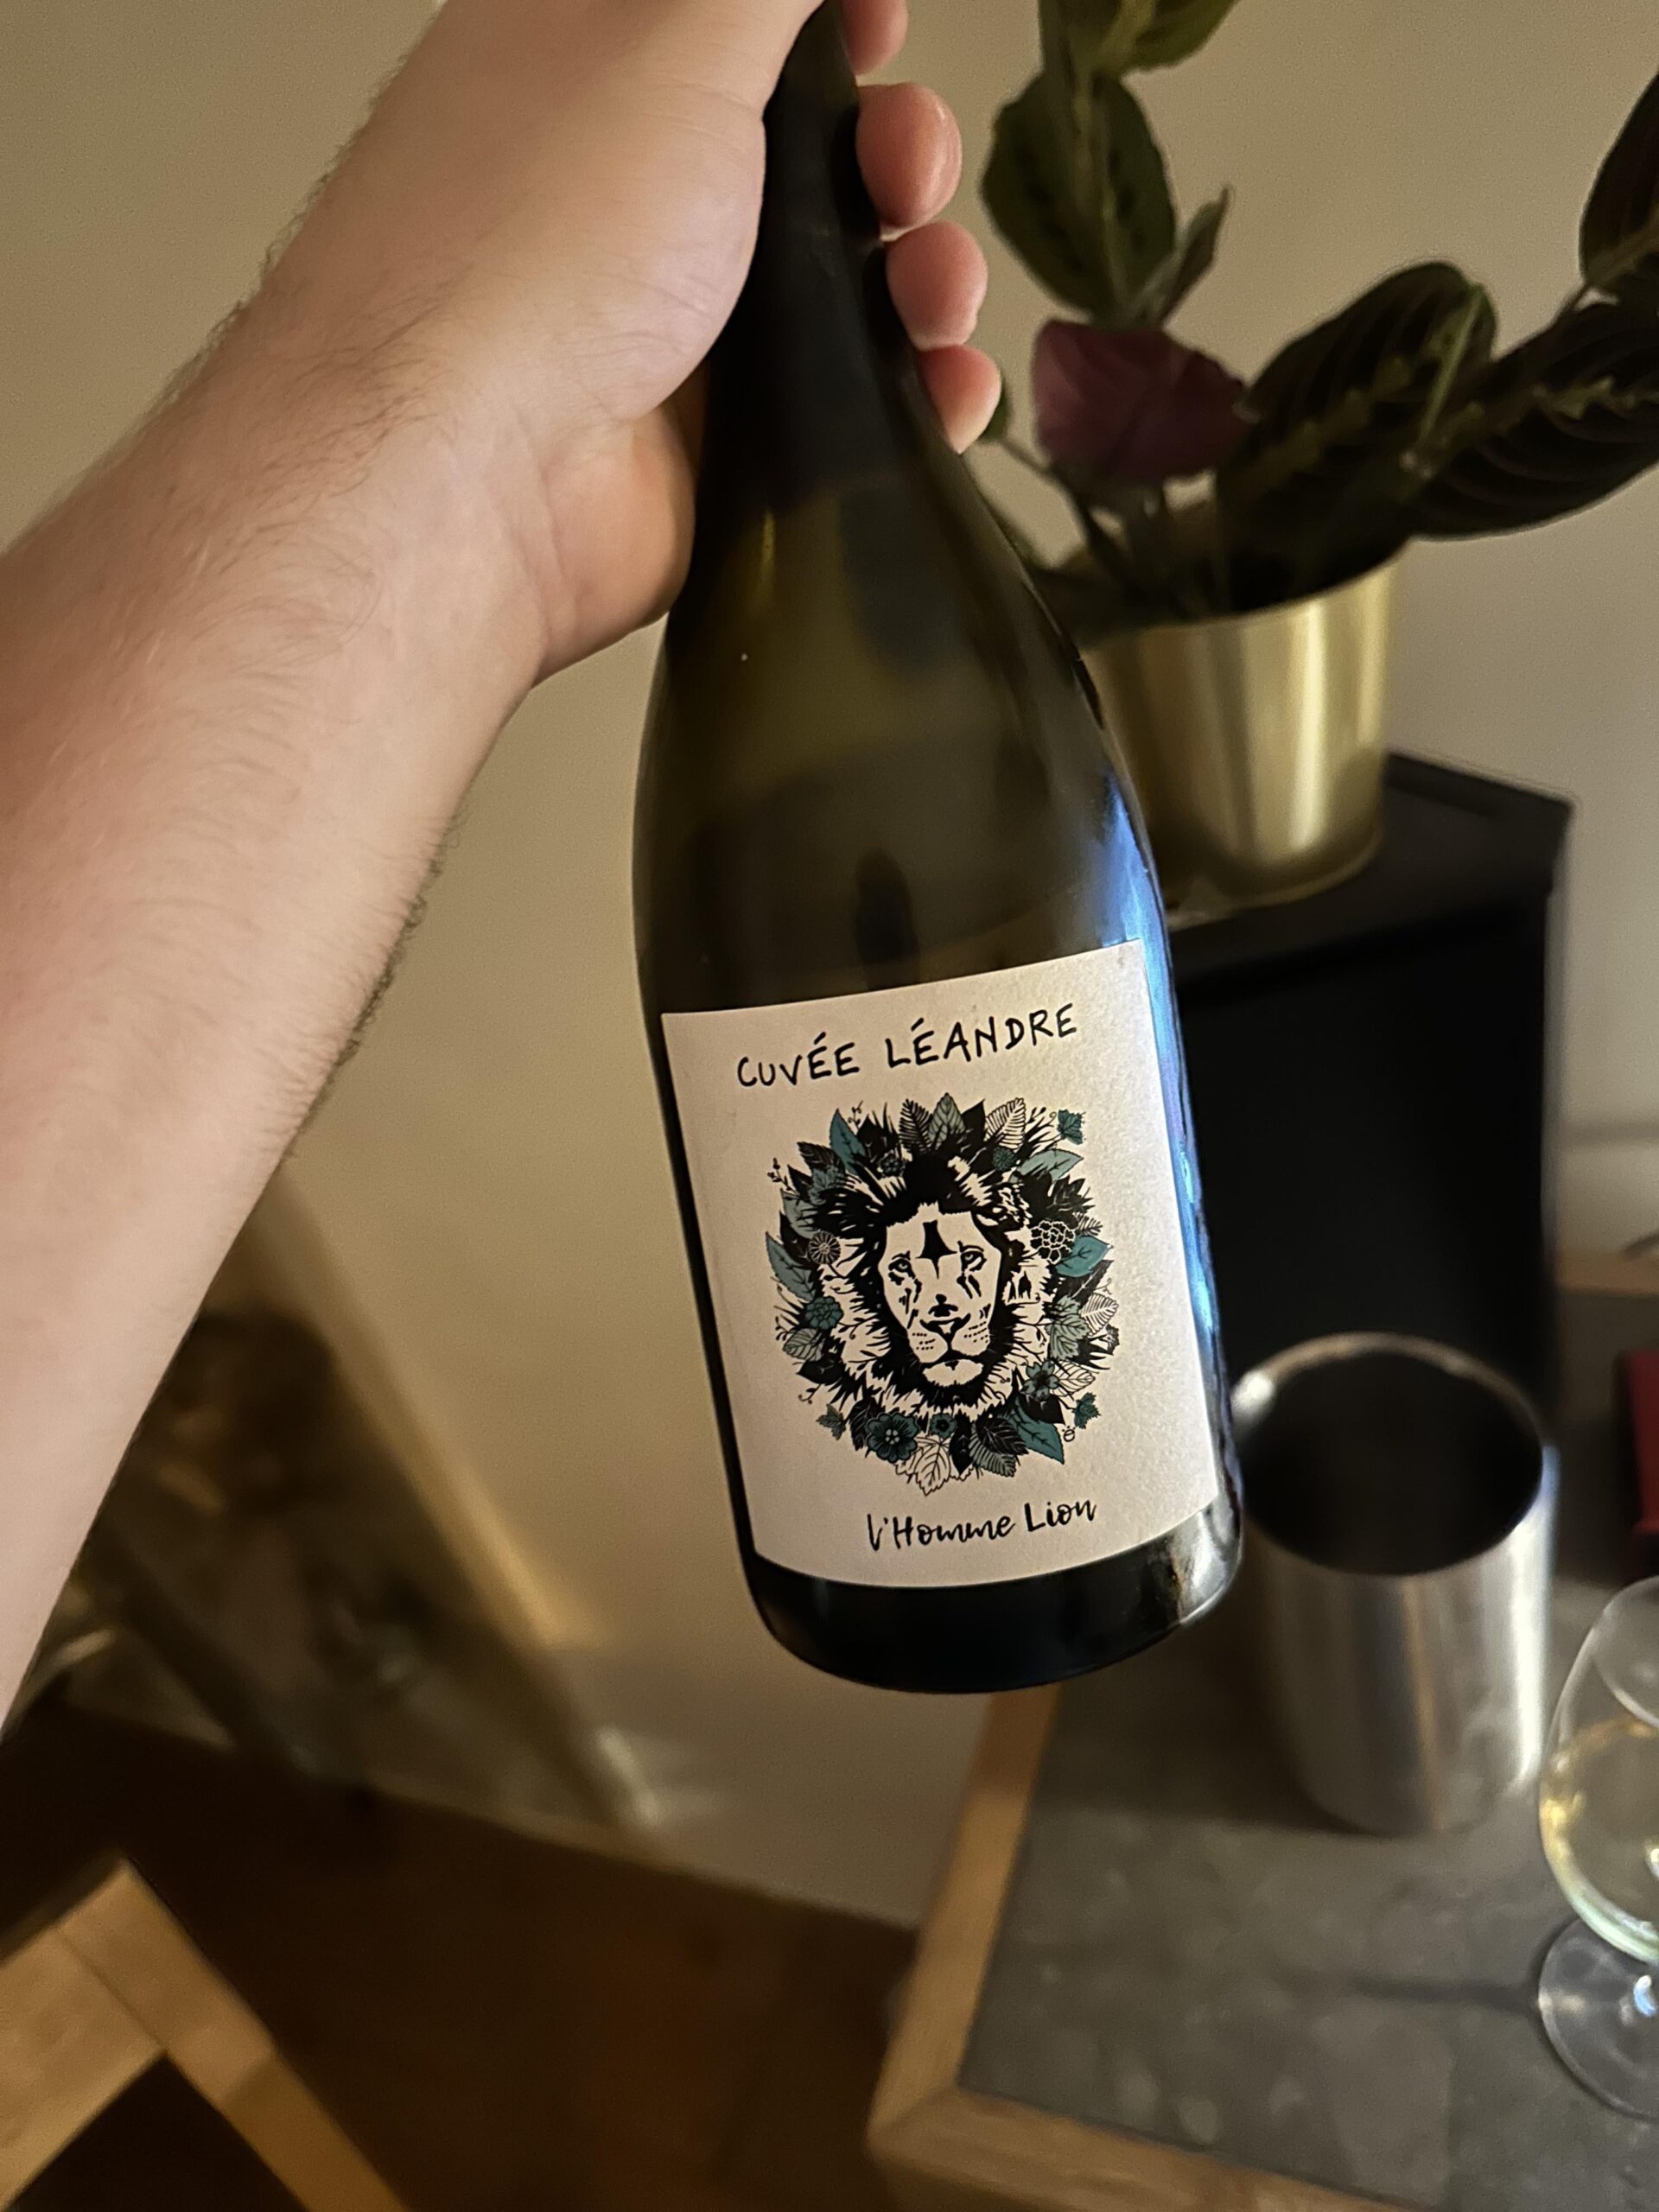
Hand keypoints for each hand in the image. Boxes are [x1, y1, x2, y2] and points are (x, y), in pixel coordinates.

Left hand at [259, 0, 997, 671]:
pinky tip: (944, 392)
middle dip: (895, 153)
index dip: (827, 19)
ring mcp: (674, 326)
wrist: (471, 478)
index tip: (878, 26)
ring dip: (925, 276)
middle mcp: (628, 190)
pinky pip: (844, 410)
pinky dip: (910, 399)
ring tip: (934, 297)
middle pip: (812, 151)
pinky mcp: (714, 448)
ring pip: (845, 286)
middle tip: (906, 176)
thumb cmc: (537, 238)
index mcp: (592, 61)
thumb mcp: (668, 34)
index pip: (730, 20)